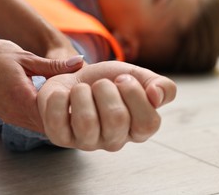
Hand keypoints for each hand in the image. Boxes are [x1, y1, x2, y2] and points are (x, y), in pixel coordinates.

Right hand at [0, 39, 83, 131]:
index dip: (73, 110)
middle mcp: (15, 113)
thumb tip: (81, 62)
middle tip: (89, 108)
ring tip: (76, 108)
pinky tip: (57, 106)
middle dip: (68, 118)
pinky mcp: (8, 115)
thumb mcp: (26, 57)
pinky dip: (46, 117)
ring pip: (42, 127)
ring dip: (58, 119)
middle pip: (50, 126)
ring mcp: (10, 117)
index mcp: (21, 97)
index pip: (55, 114)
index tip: (90, 103)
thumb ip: (53, 65)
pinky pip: (32, 122)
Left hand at [36, 61, 175, 150]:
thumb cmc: (106, 81)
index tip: (122, 79)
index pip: (148, 123)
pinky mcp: (60, 137)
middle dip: (105, 89)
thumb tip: (157, 97)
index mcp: (136, 129)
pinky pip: (57, 119)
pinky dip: (59, 97)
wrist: (74, 77)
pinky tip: (64, 95)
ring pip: (86, 121)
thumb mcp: (136, 75)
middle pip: (116, 119)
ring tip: (81, 89)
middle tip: (99, 84)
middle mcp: (113, 141)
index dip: (135, 94)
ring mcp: (85, 142)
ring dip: (82, 93)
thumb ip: (161, 86)